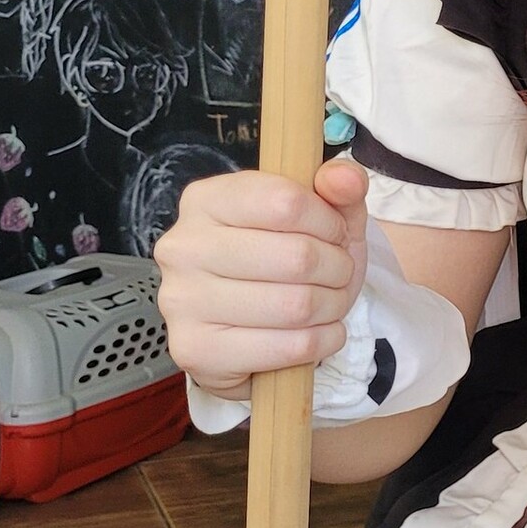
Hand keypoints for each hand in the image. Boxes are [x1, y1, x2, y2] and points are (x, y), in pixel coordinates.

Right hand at [154, 160, 368, 400]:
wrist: (251, 333)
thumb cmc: (288, 259)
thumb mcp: (323, 214)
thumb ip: (341, 185)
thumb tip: (345, 177)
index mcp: (208, 199)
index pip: (287, 202)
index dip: (328, 222)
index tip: (334, 233)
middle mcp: (183, 247)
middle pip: (297, 257)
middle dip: (337, 268)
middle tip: (339, 273)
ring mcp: (181, 301)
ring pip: (296, 305)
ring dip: (333, 305)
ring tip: (330, 302)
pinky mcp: (194, 351)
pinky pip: (289, 347)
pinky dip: (323, 340)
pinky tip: (319, 333)